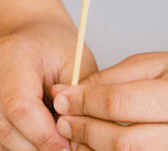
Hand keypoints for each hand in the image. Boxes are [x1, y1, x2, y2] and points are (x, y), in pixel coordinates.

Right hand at [0, 21, 96, 150]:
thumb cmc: (53, 51)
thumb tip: (69, 138)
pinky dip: (7, 147)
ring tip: (43, 143)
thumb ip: (75, 102)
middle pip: (1, 126)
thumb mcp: (79, 67)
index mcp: (11, 52)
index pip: (18, 105)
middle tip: (58, 149)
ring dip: (20, 150)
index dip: (43, 136)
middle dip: (34, 148)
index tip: (65, 147)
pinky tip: (26, 138)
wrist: (32, 39)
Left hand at [53, 52, 167, 149]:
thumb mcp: (148, 67)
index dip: (83, 102)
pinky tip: (95, 147)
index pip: (118, 104)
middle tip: (63, 122)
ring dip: (94, 150)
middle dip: (86, 131)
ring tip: (76, 136)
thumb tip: (65, 93)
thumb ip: (108, 80)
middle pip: (124, 143)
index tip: (60, 98)